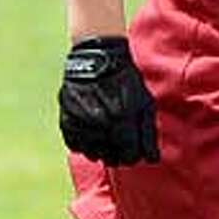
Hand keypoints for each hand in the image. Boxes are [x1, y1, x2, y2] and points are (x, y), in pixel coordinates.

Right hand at [58, 36, 159, 165]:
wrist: (97, 59)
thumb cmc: (126, 82)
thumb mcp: (144, 102)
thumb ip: (148, 132)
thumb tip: (152, 159)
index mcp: (122, 116)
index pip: (130, 155)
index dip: (134, 156)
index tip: (134, 150)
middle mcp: (100, 121)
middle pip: (111, 158)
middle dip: (119, 154)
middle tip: (122, 141)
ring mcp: (80, 122)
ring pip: (92, 153)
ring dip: (102, 148)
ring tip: (108, 132)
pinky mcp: (65, 120)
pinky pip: (76, 145)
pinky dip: (85, 142)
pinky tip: (93, 130)